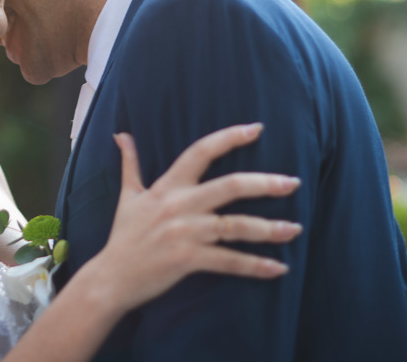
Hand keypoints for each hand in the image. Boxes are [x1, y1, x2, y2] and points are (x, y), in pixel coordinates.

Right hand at [87, 123, 301, 312]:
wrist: (111, 278)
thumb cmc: (124, 236)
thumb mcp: (128, 195)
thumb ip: (130, 163)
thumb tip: (121, 135)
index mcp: (167, 186)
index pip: (200, 152)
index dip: (228, 138)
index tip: (256, 129)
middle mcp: (179, 205)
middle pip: (229, 186)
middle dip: (264, 183)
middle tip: (293, 183)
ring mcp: (185, 233)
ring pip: (235, 226)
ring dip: (268, 228)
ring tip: (295, 228)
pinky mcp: (187, 260)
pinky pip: (229, 261)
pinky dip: (255, 266)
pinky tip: (278, 267)